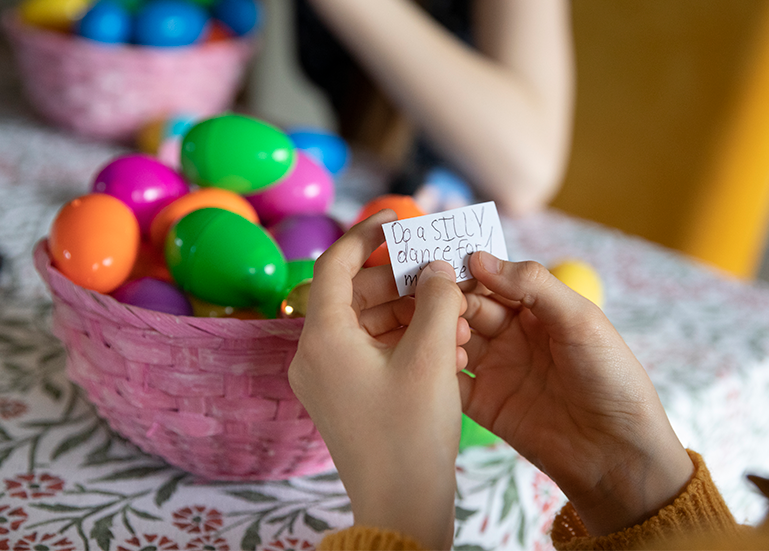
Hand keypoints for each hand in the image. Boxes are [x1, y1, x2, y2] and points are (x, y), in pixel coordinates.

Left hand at [288, 210, 469, 549]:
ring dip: (410, 313)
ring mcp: (327, 378)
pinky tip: (445, 345)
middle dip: (402, 282)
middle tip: (443, 275)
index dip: (366, 233)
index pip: (335, 264)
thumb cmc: (412, 434)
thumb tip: (436, 268)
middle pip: (355, 294)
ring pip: (368, 323)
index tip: (397, 217)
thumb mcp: (430, 356)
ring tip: (454, 317)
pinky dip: (404, 341)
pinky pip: (372, 351)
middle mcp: (314, 355)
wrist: (401, 508)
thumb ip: (435, 299)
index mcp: (322, 338)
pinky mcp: (345, 396)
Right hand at [460, 251, 693, 535]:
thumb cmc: (612, 379)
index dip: (467, 271)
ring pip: (453, 340)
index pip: (493, 279)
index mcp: (539, 309)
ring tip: (440, 332)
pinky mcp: (483, 405)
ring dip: (441, 332)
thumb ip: (532, 284)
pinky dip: (437, 368)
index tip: (440, 265)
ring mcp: (496, 369)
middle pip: (468, 307)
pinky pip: (450, 381)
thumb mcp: (580, 320)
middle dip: (448, 300)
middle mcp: (513, 335)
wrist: (617, 454)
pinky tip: (434, 361)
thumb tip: (478, 257)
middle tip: (430, 299)